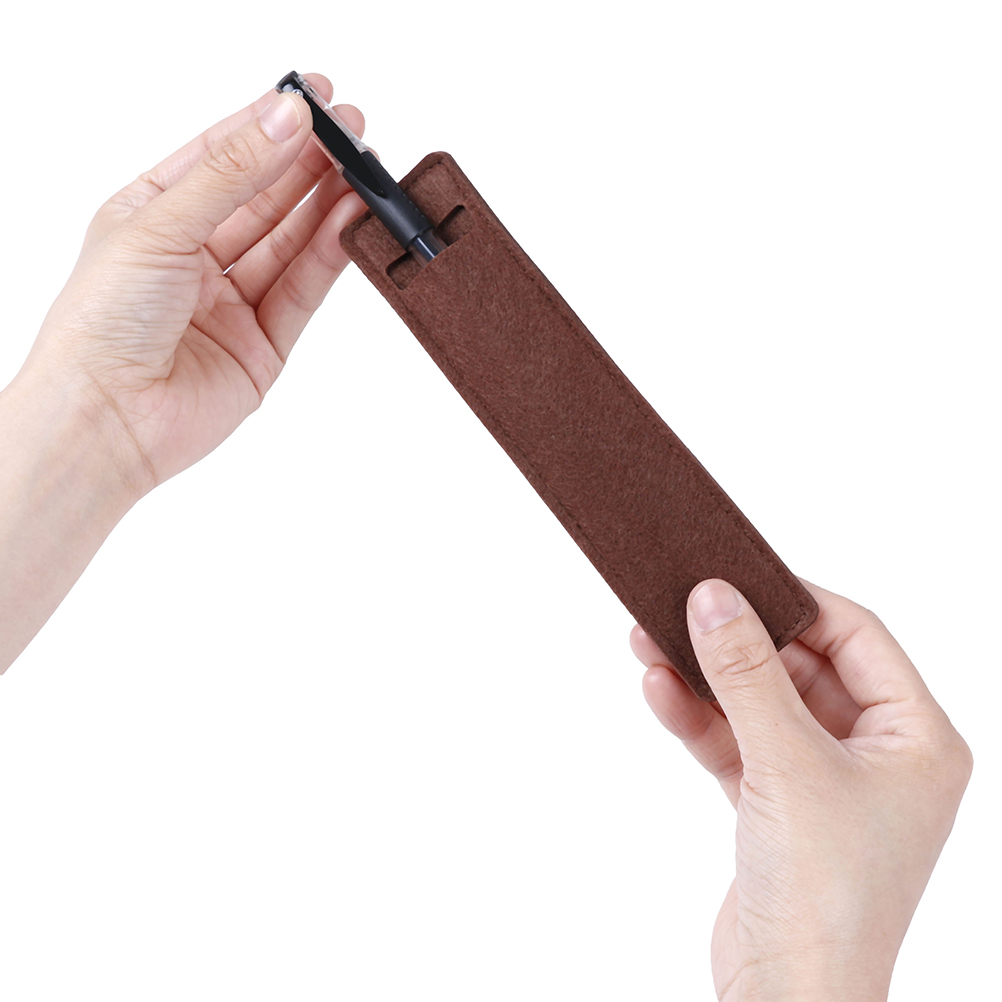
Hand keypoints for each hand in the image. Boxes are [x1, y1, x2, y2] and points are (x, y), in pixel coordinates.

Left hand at [0, 74, 365, 671]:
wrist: (108, 420)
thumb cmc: (103, 324)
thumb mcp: (161, 224)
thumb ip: (232, 173)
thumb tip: (285, 118)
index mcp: (154, 215)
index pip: (221, 156)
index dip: (267, 124)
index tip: (312, 97)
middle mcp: (196, 255)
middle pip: (264, 197)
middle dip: (309, 163)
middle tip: (353, 133)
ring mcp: (233, 301)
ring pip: (290, 241)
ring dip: (327, 206)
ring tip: (363, 174)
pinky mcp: (265, 344)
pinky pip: (304, 289)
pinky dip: (329, 256)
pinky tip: (350, 221)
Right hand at [630, 579, 971, 1000]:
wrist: (787, 997)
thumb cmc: (825, 894)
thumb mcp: (785, 762)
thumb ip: (746, 673)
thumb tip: (714, 596)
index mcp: (916, 739)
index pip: (857, 635)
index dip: (795, 600)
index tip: (735, 573)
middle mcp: (877, 754)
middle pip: (800, 666)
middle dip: (735, 640)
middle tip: (679, 602)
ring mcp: (825, 781)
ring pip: (760, 703)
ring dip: (706, 676)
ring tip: (647, 639)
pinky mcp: (777, 806)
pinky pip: (736, 742)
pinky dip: (698, 719)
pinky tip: (658, 690)